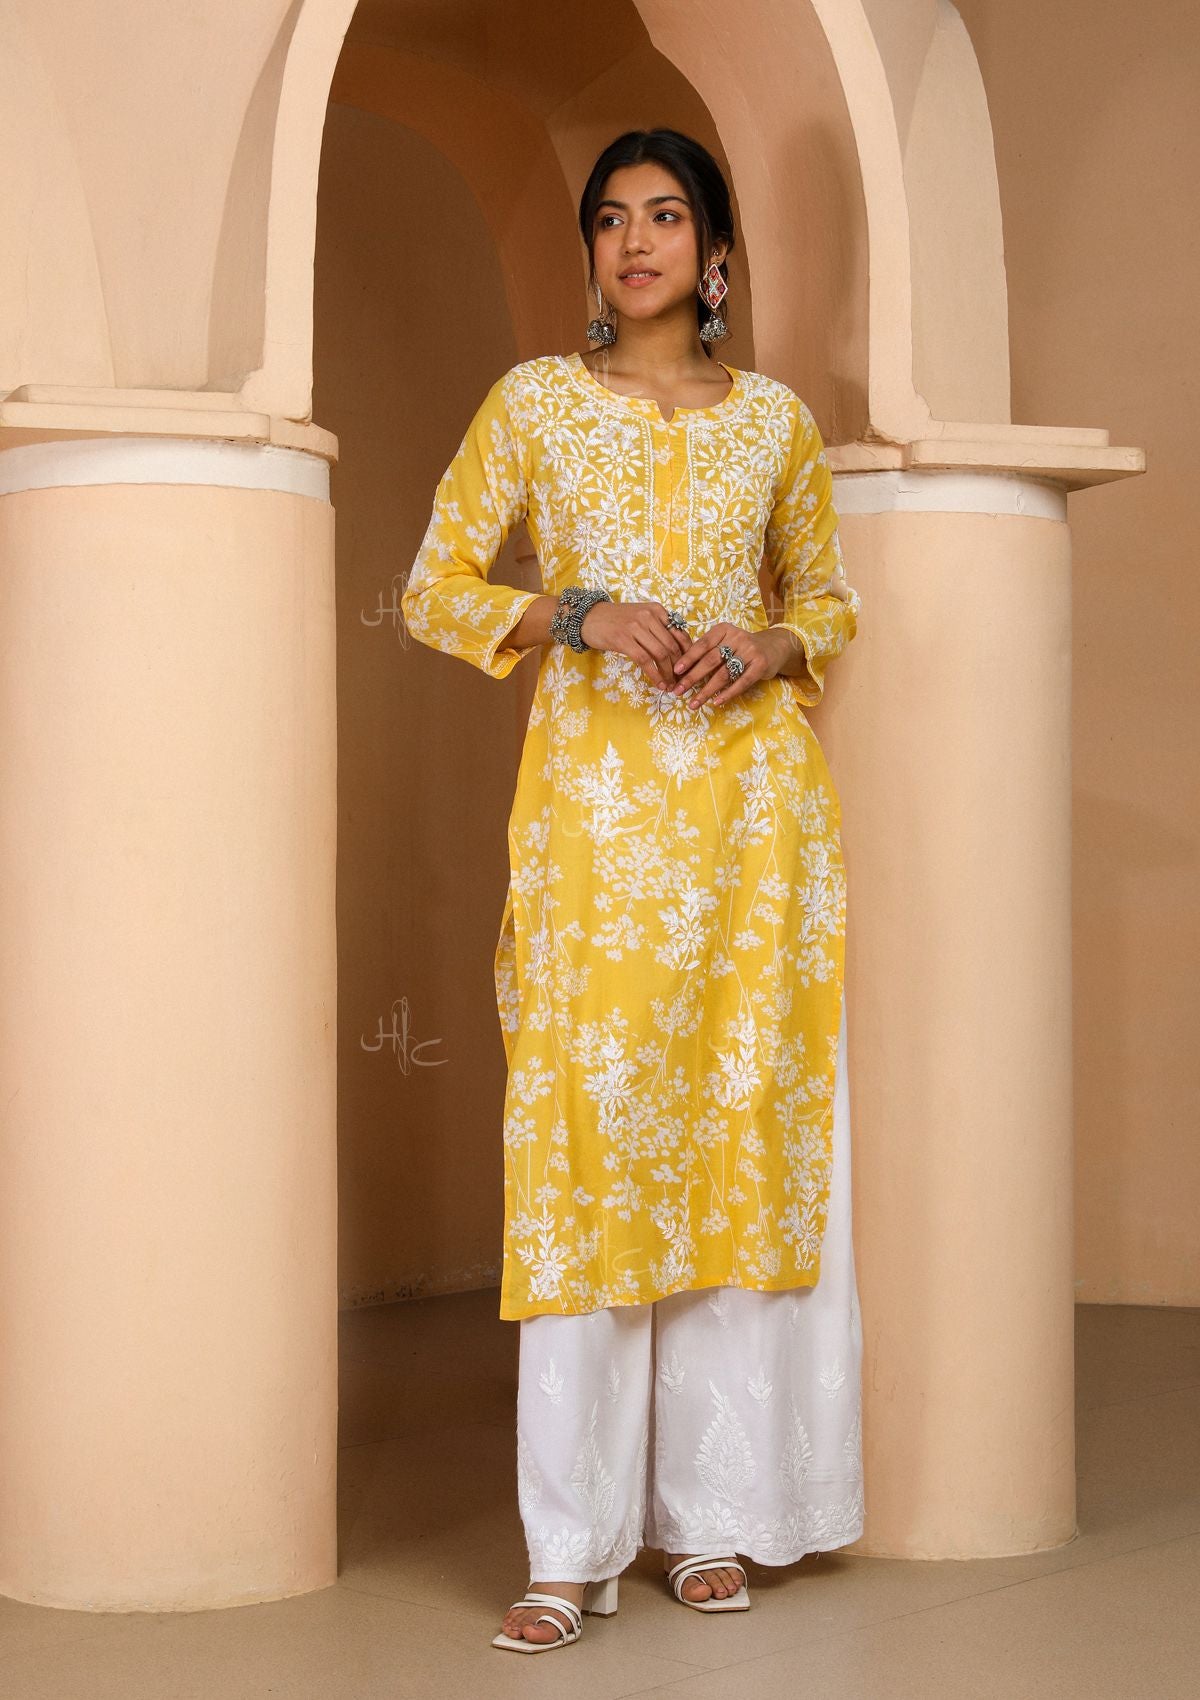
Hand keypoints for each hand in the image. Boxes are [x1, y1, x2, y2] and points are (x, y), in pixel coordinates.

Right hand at [577, 599, 690, 689]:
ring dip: (668, 673)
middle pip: (672, 645)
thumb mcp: (641, 617)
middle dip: (680, 667)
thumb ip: (659, 628)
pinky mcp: (623, 640)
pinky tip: (659, 684)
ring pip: (660, 654)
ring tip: (671, 686)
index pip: (680, 634)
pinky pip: (645, 660)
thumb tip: (679, 651)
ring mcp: (635, 627)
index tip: (690, 668)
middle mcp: (648, 616)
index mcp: (657, 610)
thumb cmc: (617, 620)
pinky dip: (655, 675)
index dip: (688, 654)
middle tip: (682, 681)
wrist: (589, 617)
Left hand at [668, 623, 792, 709]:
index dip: (688, 658)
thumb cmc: (742, 647)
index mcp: (723, 630)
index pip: (702, 645)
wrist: (774, 647)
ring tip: (694, 703)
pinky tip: (716, 702)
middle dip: (692, 678)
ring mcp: (750, 651)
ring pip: (724, 674)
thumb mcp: (725, 642)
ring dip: (707, 691)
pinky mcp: (761, 665)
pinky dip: (728, 693)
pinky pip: (742, 682)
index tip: (675, 672)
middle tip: (679, 691)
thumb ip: (708, 651)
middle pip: (710, 660)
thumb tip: (681, 670)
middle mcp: (737, 637)